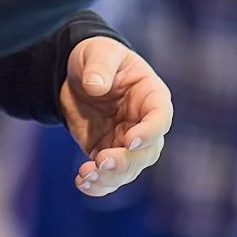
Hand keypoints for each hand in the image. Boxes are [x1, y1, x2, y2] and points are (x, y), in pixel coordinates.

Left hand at [59, 36, 171, 198]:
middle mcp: (144, 124)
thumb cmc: (97, 56)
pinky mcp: (108, 152)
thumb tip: (95, 86)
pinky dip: (98, 185)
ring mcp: (127, 142)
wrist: (76, 74)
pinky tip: (82, 183)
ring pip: (129, 170)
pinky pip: (109, 176)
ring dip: (110, 177)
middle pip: (147, 152)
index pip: (160, 118)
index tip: (130, 139)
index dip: (150, 132)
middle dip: (126, 161)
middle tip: (102, 160)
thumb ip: (99, 66)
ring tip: (86, 175)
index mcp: (151, 96)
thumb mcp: (98, 52)